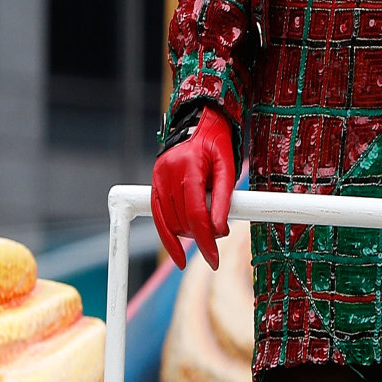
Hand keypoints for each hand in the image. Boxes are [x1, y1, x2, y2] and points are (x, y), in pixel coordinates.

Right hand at [152, 107, 236, 271]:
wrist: (196, 122)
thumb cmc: (216, 143)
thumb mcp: (227, 165)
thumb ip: (224, 197)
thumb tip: (220, 230)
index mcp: (188, 167)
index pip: (195, 213)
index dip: (205, 240)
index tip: (215, 260)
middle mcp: (168, 173)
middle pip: (182, 221)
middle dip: (200, 237)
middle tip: (219, 237)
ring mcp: (157, 179)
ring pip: (170, 222)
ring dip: (188, 235)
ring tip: (206, 230)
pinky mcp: (154, 185)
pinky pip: (158, 217)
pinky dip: (168, 237)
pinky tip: (178, 254)